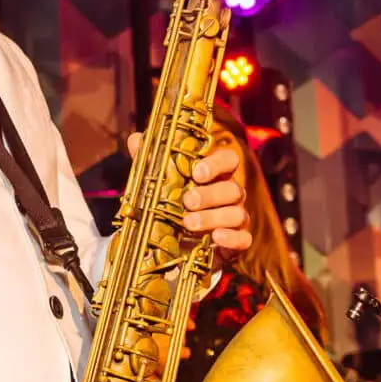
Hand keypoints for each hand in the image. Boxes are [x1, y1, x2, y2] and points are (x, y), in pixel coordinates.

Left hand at [128, 132, 250, 253]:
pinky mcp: (236, 241)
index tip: (197, 172)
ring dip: (213, 218)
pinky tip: (216, 238)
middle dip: (210, 195)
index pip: (229, 160)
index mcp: (216, 175)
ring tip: (188, 223)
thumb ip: (149, 161)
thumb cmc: (172, 204)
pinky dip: (232, 238)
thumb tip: (136, 139)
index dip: (217, 164)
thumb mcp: (158, 183)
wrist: (174, 242)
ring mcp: (236, 218)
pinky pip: (244, 239)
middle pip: (233, 189)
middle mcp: (230, 195)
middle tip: (187, 201)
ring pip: (238, 214)